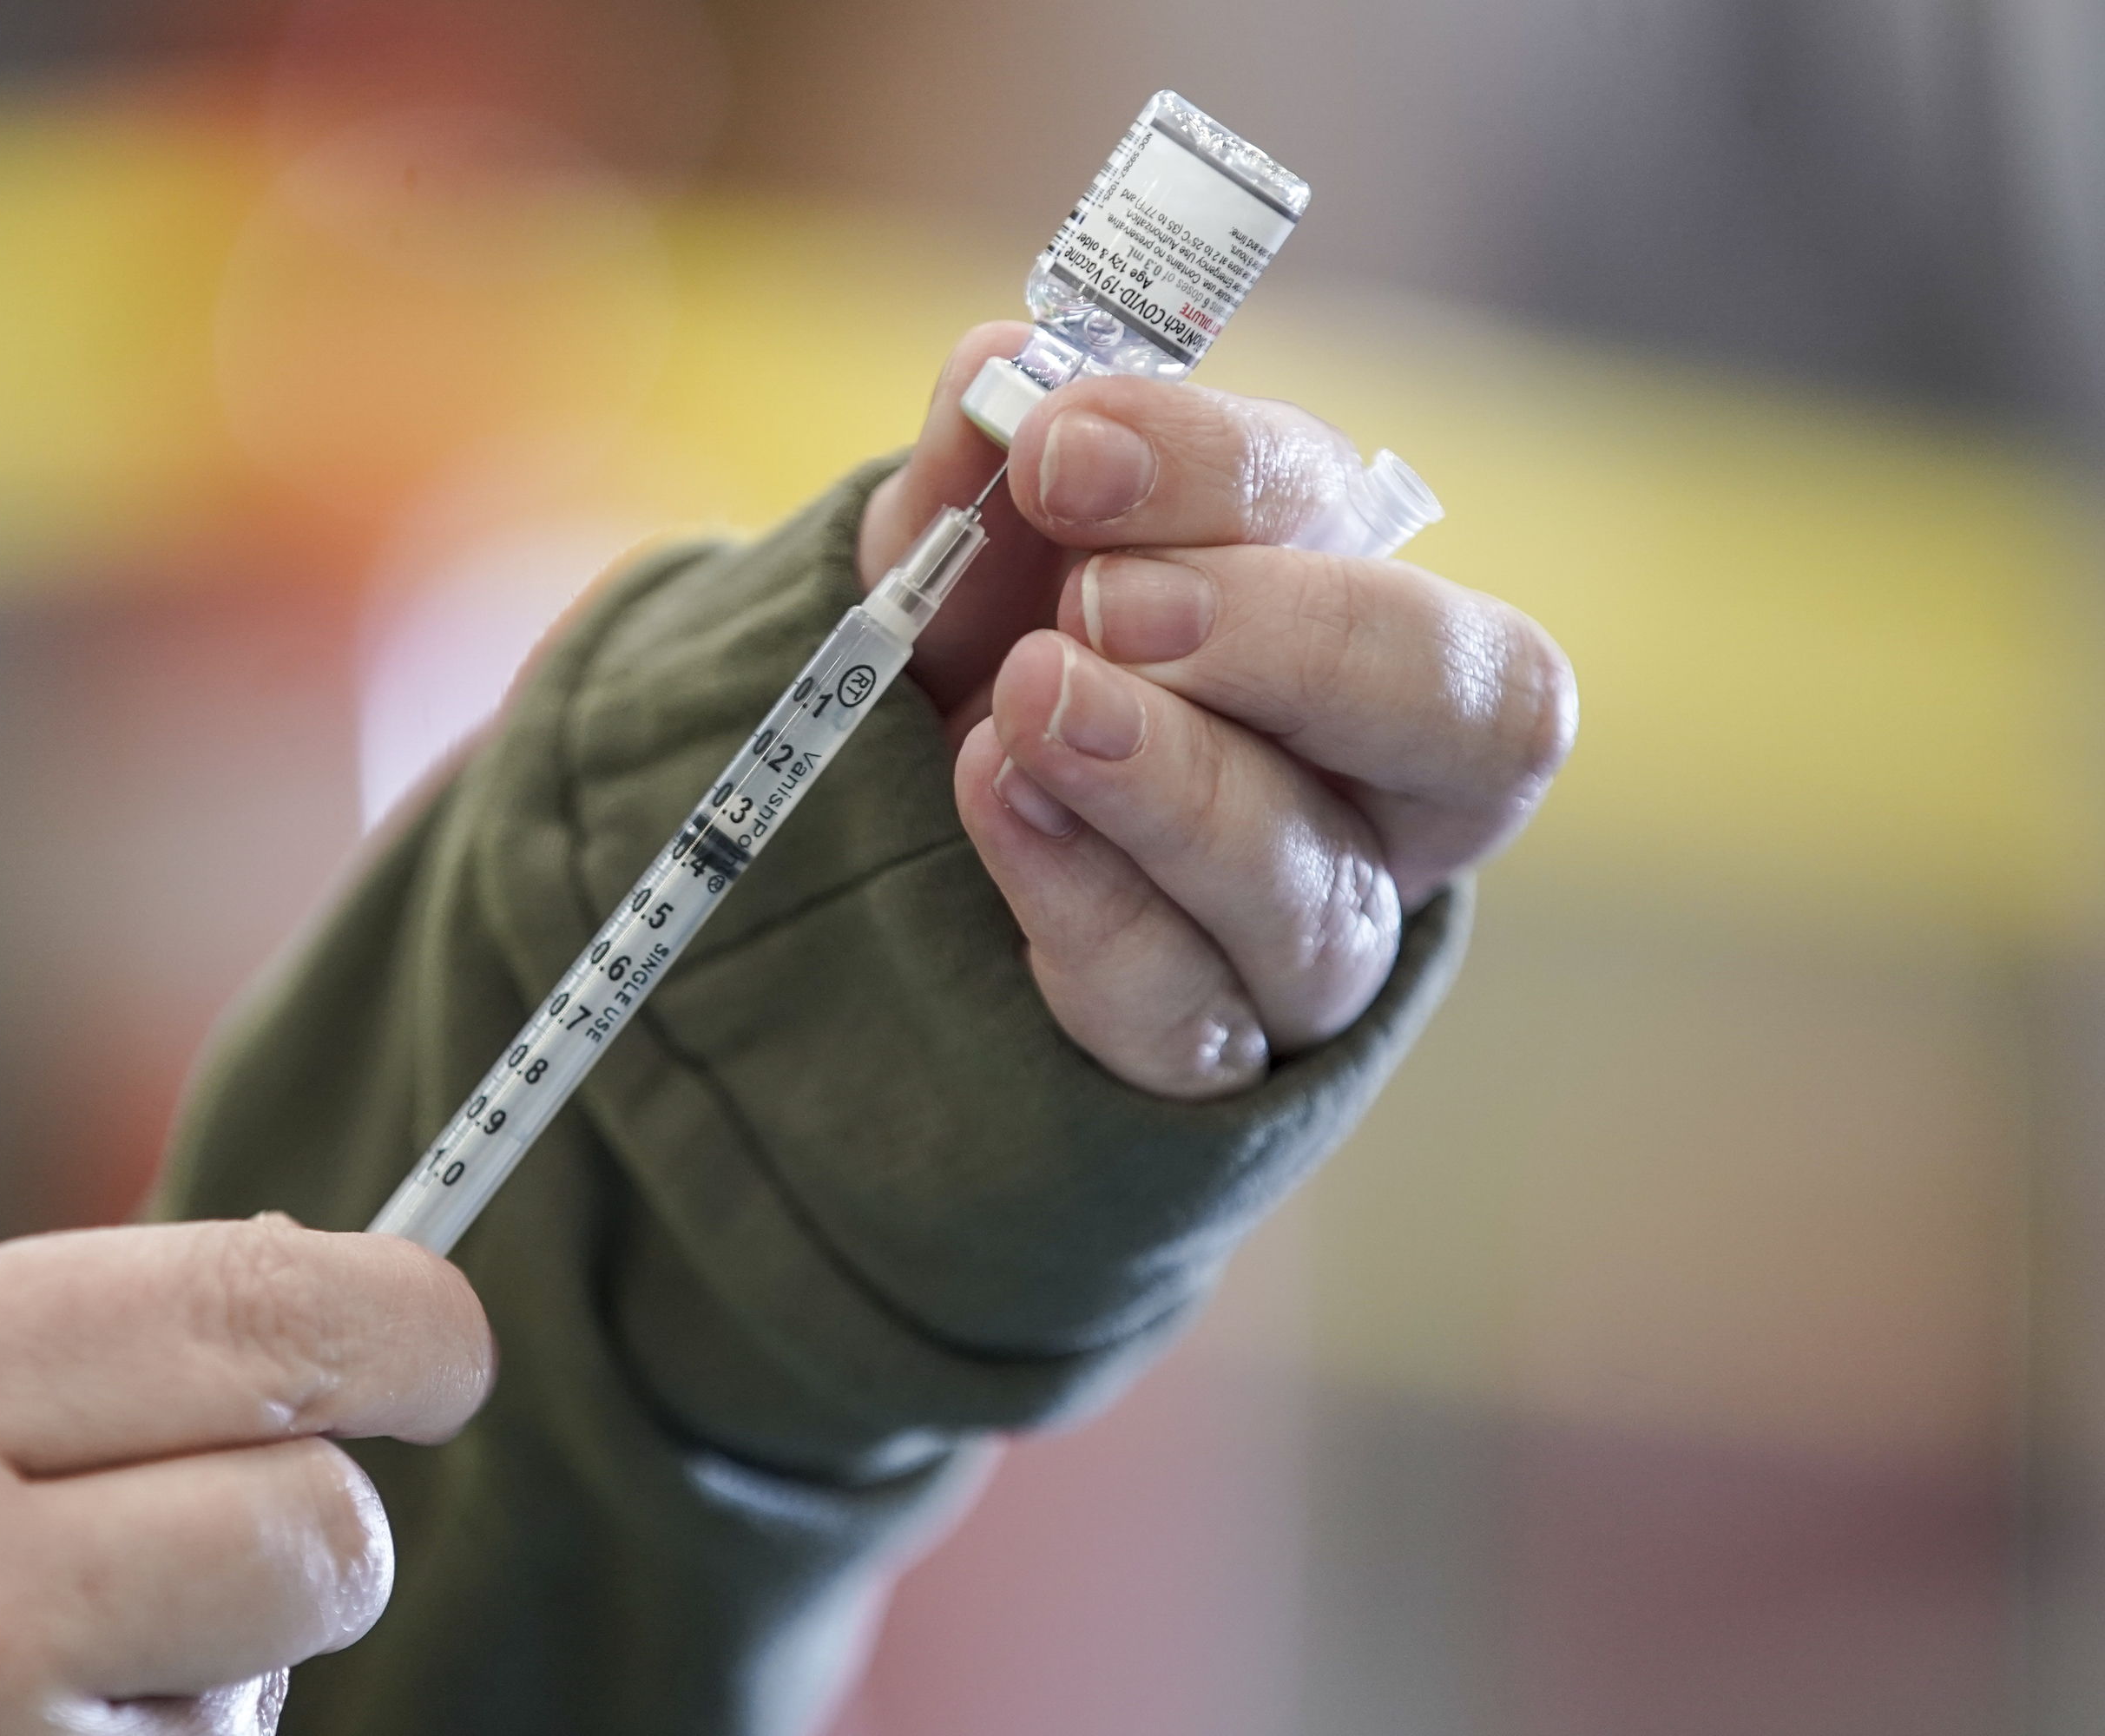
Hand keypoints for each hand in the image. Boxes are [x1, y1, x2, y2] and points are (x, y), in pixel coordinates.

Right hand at [0, 1219, 492, 1735]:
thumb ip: (88, 1335)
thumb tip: (345, 1314)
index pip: (271, 1320)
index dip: (413, 1330)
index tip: (432, 1352)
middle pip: (324, 1541)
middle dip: (305, 1529)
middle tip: (199, 1526)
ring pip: (259, 1706)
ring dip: (196, 1676)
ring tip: (4, 1666)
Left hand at [860, 324, 1576, 1097]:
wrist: (867, 855)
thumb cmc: (965, 670)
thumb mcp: (957, 558)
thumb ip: (981, 471)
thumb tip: (1003, 366)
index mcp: (1345, 617)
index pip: (1366, 529)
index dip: (1227, 474)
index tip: (1063, 444)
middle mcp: (1377, 790)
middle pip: (1465, 725)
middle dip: (1288, 642)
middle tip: (1104, 600)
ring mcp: (1300, 944)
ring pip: (1315, 894)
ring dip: (1174, 785)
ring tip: (1032, 705)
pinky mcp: (1202, 1065)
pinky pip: (1185, 1018)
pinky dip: (1090, 905)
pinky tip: (998, 806)